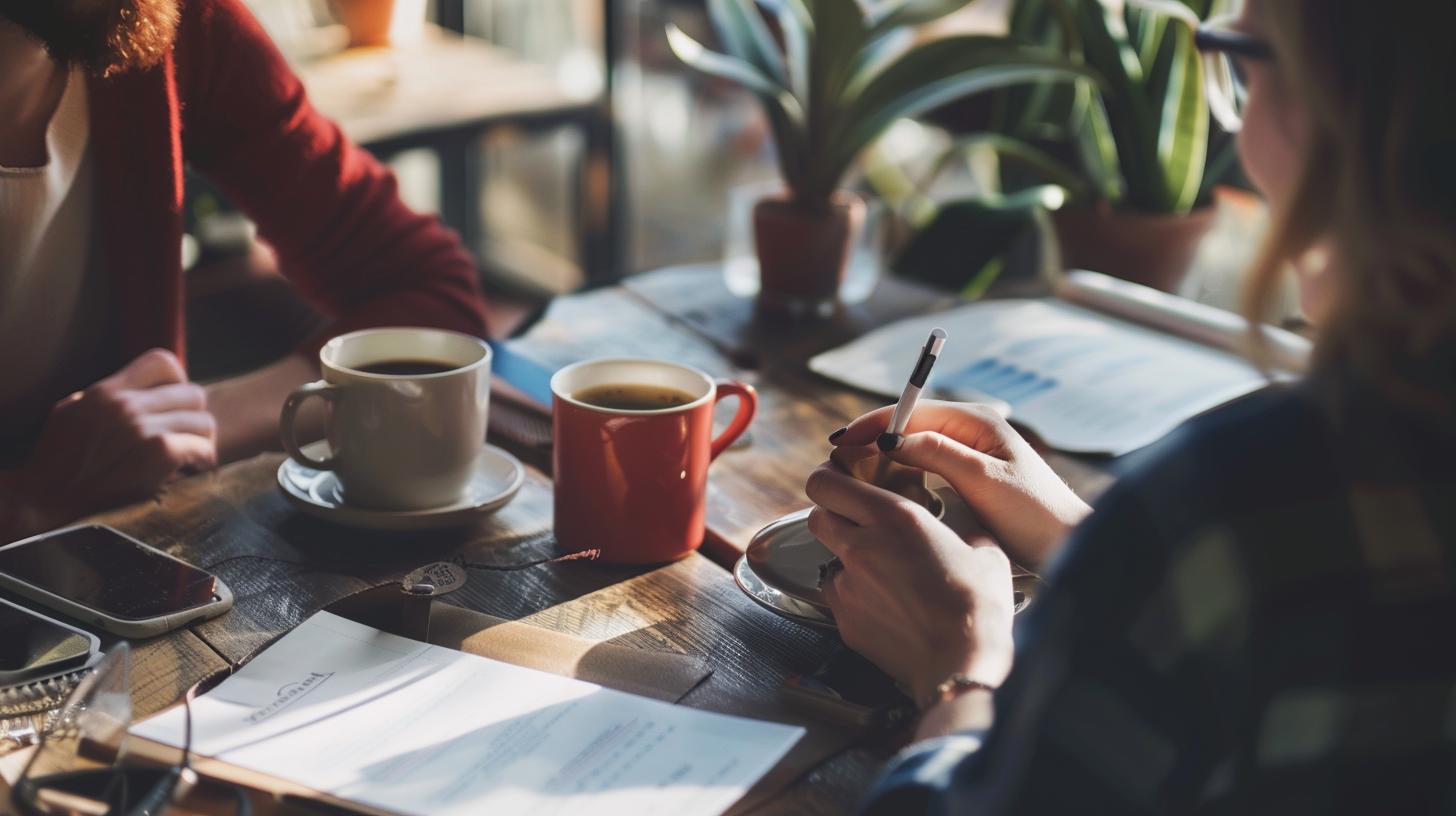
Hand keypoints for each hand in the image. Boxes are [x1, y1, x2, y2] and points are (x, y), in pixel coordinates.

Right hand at [6, 350, 217, 535]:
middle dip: (193, 418)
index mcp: (107, 392)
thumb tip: (135, 387)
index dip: (177, 383)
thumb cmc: (59, 458)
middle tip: (183, 437)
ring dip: (200, 442)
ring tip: (186, 456)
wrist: (46, 498)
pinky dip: (203, 460)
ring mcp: (142, 429)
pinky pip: (203, 447)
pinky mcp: (158, 453)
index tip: (170, 407)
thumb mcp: (73, 410)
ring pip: (204, 423)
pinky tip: (190, 469)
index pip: (164, 361)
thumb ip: (106, 396)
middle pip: (194, 395)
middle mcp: (126, 406)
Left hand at [805, 462, 1015, 704]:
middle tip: (855, 520)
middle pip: (816, 516)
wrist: (963, 662)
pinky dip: (854, 594)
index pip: (827, 484)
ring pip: (827, 558)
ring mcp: (848, 585)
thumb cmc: (978, 605)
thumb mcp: (984, 551)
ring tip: (881, 572)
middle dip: (831, 514)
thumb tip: (966, 533)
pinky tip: (884, 605)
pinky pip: (838, 596)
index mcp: (893, 517)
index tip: (837, 479)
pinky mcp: (844, 620)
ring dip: (845, 558)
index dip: (827, 478)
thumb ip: (963, 531)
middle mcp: (861, 546)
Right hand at [831, 401, 1090, 571]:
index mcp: (976, 421)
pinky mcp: (967, 473)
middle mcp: (971, 429)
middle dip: (871, 437)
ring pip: (914, 444)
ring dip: (882, 454)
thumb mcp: (982, 481)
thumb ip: (938, 454)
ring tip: (851, 470)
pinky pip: (924, 463)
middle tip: (836, 458)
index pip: (912, 411)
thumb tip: (892, 438)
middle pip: (909, 424)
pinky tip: (883, 485)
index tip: (842, 441)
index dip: (873, 424)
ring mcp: (969, 450)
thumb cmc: (1033, 512)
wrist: (1066, 543)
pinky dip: (900, 469)